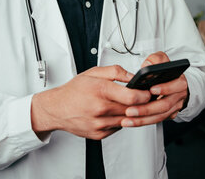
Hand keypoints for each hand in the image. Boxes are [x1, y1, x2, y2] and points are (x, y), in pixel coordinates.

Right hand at [31, 65, 150, 139]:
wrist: (56, 108)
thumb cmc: (74, 90)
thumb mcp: (94, 72)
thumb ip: (116, 71)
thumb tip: (133, 76)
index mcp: (100, 90)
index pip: (132, 97)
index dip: (144, 95)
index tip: (148, 92)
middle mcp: (100, 109)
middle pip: (132, 109)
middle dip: (140, 104)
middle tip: (143, 98)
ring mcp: (99, 123)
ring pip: (126, 120)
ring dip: (131, 113)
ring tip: (128, 104)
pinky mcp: (98, 134)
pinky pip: (118, 128)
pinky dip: (120, 120)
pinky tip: (115, 113)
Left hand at [121, 52, 188, 127]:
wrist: (175, 84)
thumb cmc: (167, 73)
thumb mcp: (163, 60)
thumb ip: (156, 60)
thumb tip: (147, 65)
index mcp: (179, 81)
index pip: (175, 85)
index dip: (164, 88)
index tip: (151, 89)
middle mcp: (178, 96)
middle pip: (164, 105)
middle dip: (147, 109)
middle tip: (131, 110)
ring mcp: (174, 107)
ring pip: (159, 116)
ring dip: (142, 119)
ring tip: (127, 118)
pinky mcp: (168, 115)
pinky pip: (156, 121)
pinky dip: (142, 122)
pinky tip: (131, 122)